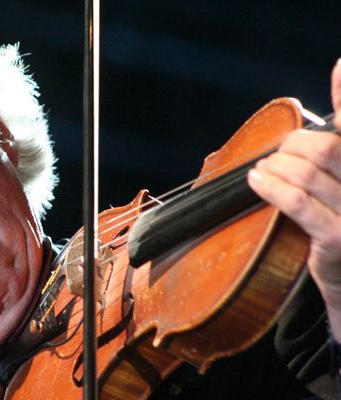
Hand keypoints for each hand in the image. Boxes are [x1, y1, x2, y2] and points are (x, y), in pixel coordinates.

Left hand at [247, 59, 340, 339]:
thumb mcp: (338, 194)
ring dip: (276, 165)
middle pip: (326, 146)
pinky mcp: (338, 239)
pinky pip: (299, 203)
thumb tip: (301, 133)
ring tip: (263, 170)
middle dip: (293, 145)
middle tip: (279, 155)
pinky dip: (272, 186)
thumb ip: (328, 161)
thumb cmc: (338, 234)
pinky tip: (256, 180)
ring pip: (309, 170)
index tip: (339, 67)